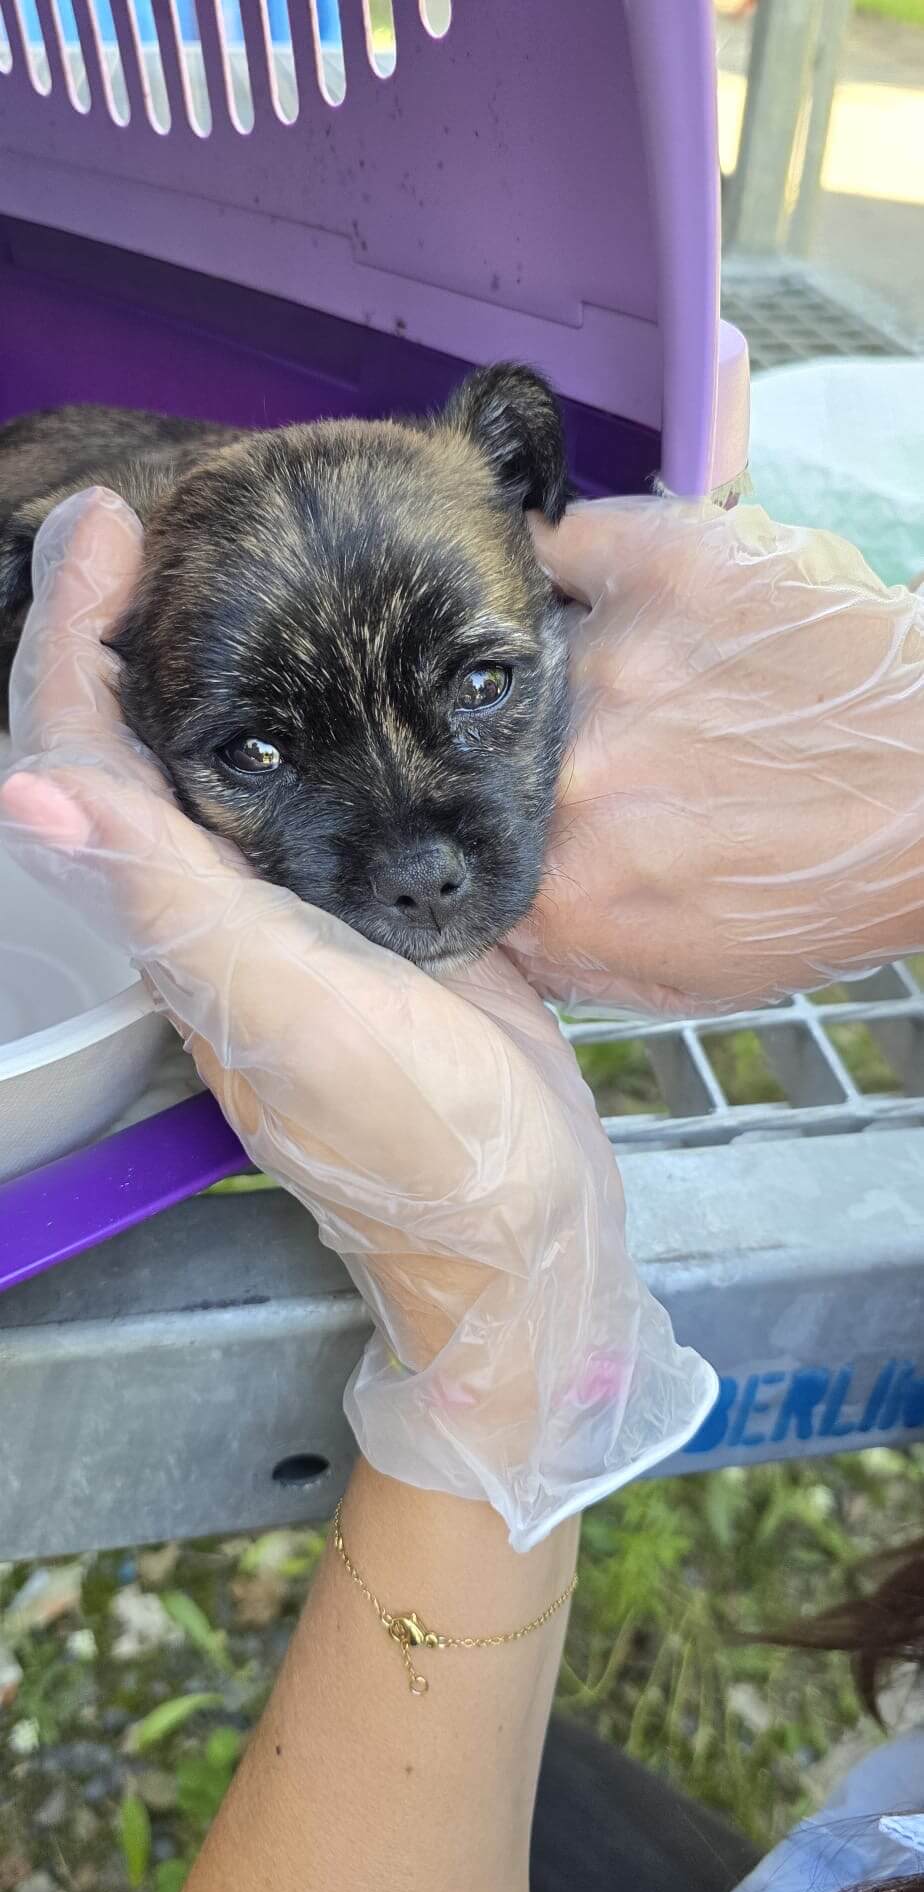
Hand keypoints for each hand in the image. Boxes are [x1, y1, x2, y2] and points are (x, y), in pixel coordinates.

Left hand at [0, 489, 714, 1550]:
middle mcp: (220, 903)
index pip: (85, 756)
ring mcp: (302, 906)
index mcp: (177, 918)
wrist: (527, 1219)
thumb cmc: (408, 1136)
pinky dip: (324, 709)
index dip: (72, 633)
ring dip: (218, 650)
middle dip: (131, 618)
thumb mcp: (286, 1011)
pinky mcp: (384, 908)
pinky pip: (329, 787)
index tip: (108, 517)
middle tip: (178, 501)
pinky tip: (362, 655)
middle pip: (141, 741)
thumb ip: (168, 901)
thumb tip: (22, 790)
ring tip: (252, 545)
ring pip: (234, 755)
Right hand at [511, 499, 923, 1013]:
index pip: (462, 856)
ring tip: (649, 684)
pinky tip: (616, 597)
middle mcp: (566, 771)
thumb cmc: (838, 881)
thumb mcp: (697, 977)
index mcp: (562, 886)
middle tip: (616, 755)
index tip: (526, 822)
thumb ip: (574, 956)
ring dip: (562, 666)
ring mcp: (612, 657)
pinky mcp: (665, 564)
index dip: (488, 836)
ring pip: (521, 652)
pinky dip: (568, 563)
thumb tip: (507, 922)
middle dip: (535, 754)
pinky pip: (560, 544)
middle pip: (480, 751)